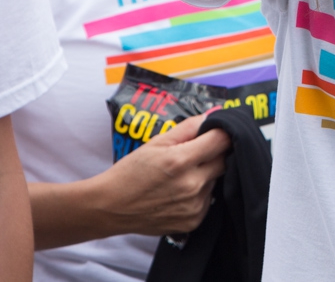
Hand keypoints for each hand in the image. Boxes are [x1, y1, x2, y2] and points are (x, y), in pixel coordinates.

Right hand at [97, 113, 231, 235]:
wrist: (110, 207)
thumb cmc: (130, 172)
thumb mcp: (156, 142)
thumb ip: (188, 127)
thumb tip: (213, 114)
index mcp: (180, 161)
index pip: (221, 141)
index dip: (221, 133)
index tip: (217, 132)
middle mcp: (191, 185)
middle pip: (223, 161)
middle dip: (214, 153)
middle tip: (196, 153)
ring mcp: (194, 206)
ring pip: (216, 181)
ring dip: (206, 174)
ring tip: (182, 175)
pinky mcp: (193, 221)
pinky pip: (208, 200)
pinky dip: (200, 193)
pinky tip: (180, 192)